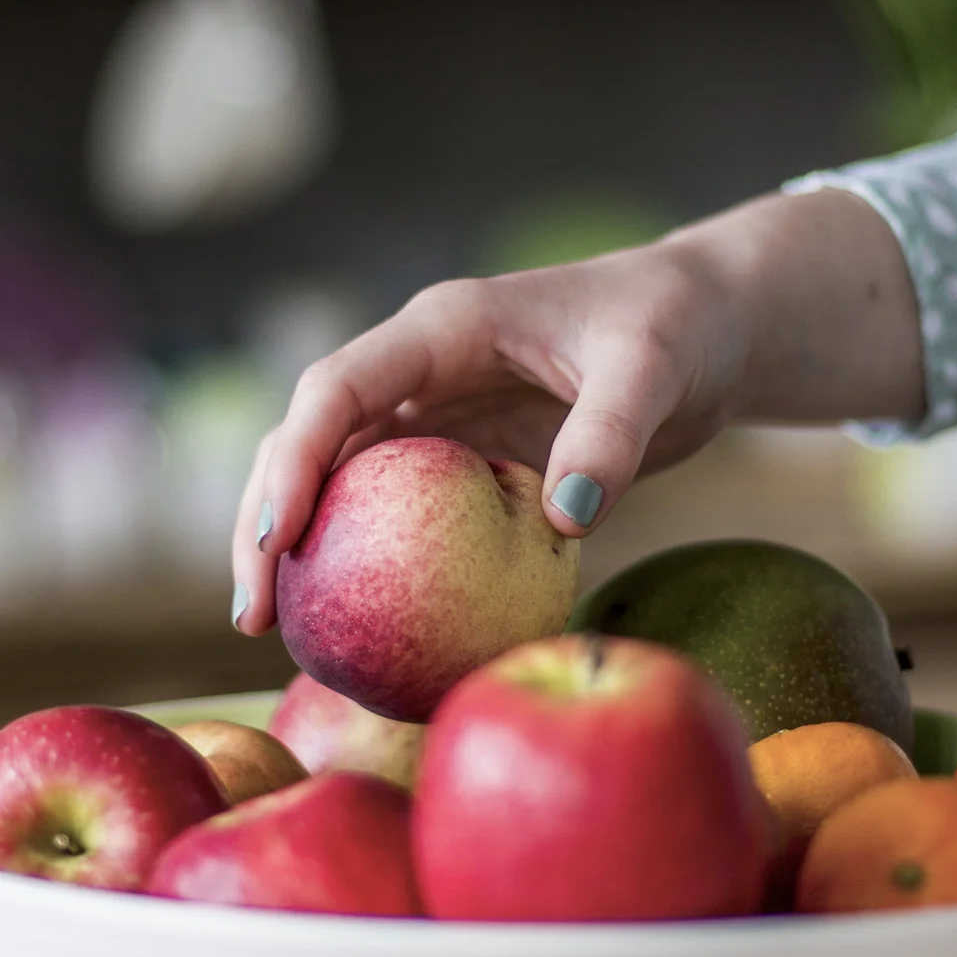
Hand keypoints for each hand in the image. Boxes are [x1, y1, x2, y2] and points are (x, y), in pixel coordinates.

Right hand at [230, 188, 923, 633]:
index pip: (337, 389)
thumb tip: (568, 520)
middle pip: (308, 441)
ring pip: (335, 480)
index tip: (277, 539)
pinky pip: (394, 514)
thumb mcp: (651, 370)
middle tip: (250, 612)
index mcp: (440, 330)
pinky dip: (365, 563)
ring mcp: (432, 417)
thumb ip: (609, 434)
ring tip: (267, 630)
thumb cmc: (677, 327)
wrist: (706, 326)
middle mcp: (417, 371)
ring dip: (294, 547)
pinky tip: (355, 629)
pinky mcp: (459, 459)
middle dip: (265, 520)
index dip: (294, 460)